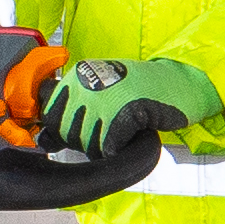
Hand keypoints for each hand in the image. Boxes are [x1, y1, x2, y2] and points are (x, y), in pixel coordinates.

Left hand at [44, 56, 219, 153]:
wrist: (182, 81)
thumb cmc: (141, 89)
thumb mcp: (98, 93)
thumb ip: (70, 112)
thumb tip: (43, 140)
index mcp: (76, 77)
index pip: (50, 116)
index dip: (65, 130)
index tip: (83, 127)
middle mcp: (84, 84)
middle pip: (68, 133)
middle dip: (87, 139)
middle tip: (111, 125)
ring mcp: (102, 98)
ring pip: (87, 143)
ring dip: (106, 143)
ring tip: (124, 124)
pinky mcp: (123, 113)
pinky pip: (109, 146)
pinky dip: (122, 145)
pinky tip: (133, 131)